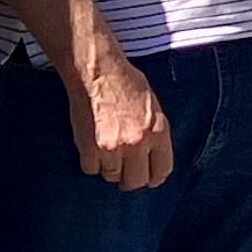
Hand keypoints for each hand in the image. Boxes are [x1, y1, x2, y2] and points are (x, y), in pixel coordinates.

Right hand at [69, 51, 175, 190]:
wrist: (98, 70)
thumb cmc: (126, 81)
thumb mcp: (152, 106)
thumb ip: (155, 134)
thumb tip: (153, 158)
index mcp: (158, 131)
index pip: (162, 171)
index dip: (154, 177)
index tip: (148, 177)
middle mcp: (138, 142)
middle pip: (136, 181)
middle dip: (131, 178)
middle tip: (125, 171)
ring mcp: (113, 147)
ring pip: (112, 177)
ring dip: (109, 168)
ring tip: (107, 152)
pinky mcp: (90, 147)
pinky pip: (91, 169)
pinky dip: (91, 162)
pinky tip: (92, 147)